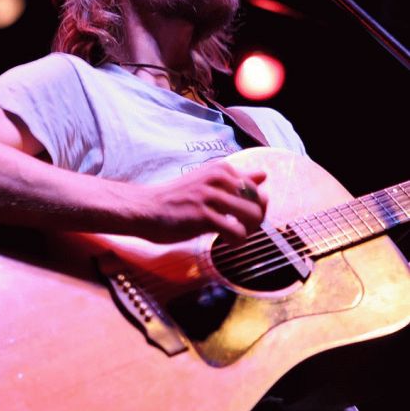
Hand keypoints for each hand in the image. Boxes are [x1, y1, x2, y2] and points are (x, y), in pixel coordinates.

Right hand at [133, 162, 267, 243]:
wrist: (145, 208)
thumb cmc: (176, 198)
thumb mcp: (207, 181)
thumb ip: (237, 179)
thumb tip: (264, 175)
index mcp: (221, 169)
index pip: (258, 189)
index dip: (255, 207)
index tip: (240, 217)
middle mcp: (219, 178)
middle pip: (260, 203)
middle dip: (255, 221)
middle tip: (238, 229)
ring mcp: (211, 196)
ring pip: (253, 216)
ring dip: (247, 231)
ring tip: (232, 236)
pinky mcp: (204, 216)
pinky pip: (237, 232)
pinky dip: (236, 241)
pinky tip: (223, 241)